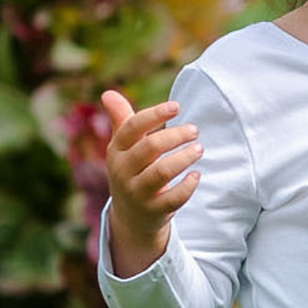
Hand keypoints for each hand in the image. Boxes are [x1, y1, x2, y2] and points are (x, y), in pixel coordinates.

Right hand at [99, 88, 196, 277]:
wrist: (131, 215)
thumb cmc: (133, 170)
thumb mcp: (123, 147)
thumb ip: (122, 120)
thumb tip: (107, 92)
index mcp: (117, 151)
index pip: (132, 128)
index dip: (155, 114)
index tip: (177, 106)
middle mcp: (123, 171)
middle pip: (150, 148)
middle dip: (175, 136)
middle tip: (195, 130)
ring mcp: (137, 192)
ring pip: (162, 172)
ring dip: (184, 158)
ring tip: (199, 148)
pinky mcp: (154, 210)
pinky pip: (173, 198)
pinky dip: (187, 186)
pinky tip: (196, 175)